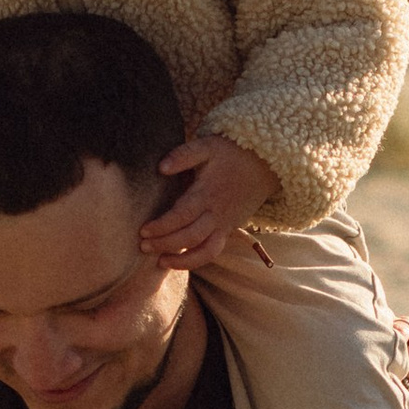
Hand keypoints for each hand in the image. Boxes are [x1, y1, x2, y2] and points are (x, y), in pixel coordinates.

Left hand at [140, 132, 280, 270]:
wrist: (264, 163)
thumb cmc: (231, 153)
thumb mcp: (207, 146)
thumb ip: (183, 155)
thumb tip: (161, 167)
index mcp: (207, 193)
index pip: (182, 215)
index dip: (162, 225)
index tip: (143, 230)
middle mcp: (216, 213)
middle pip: (190, 236)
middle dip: (165, 244)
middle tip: (143, 246)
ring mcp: (224, 224)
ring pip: (204, 250)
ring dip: (182, 260)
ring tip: (160, 262)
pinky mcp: (228, 229)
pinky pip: (213, 252)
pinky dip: (197, 260)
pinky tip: (178, 260)